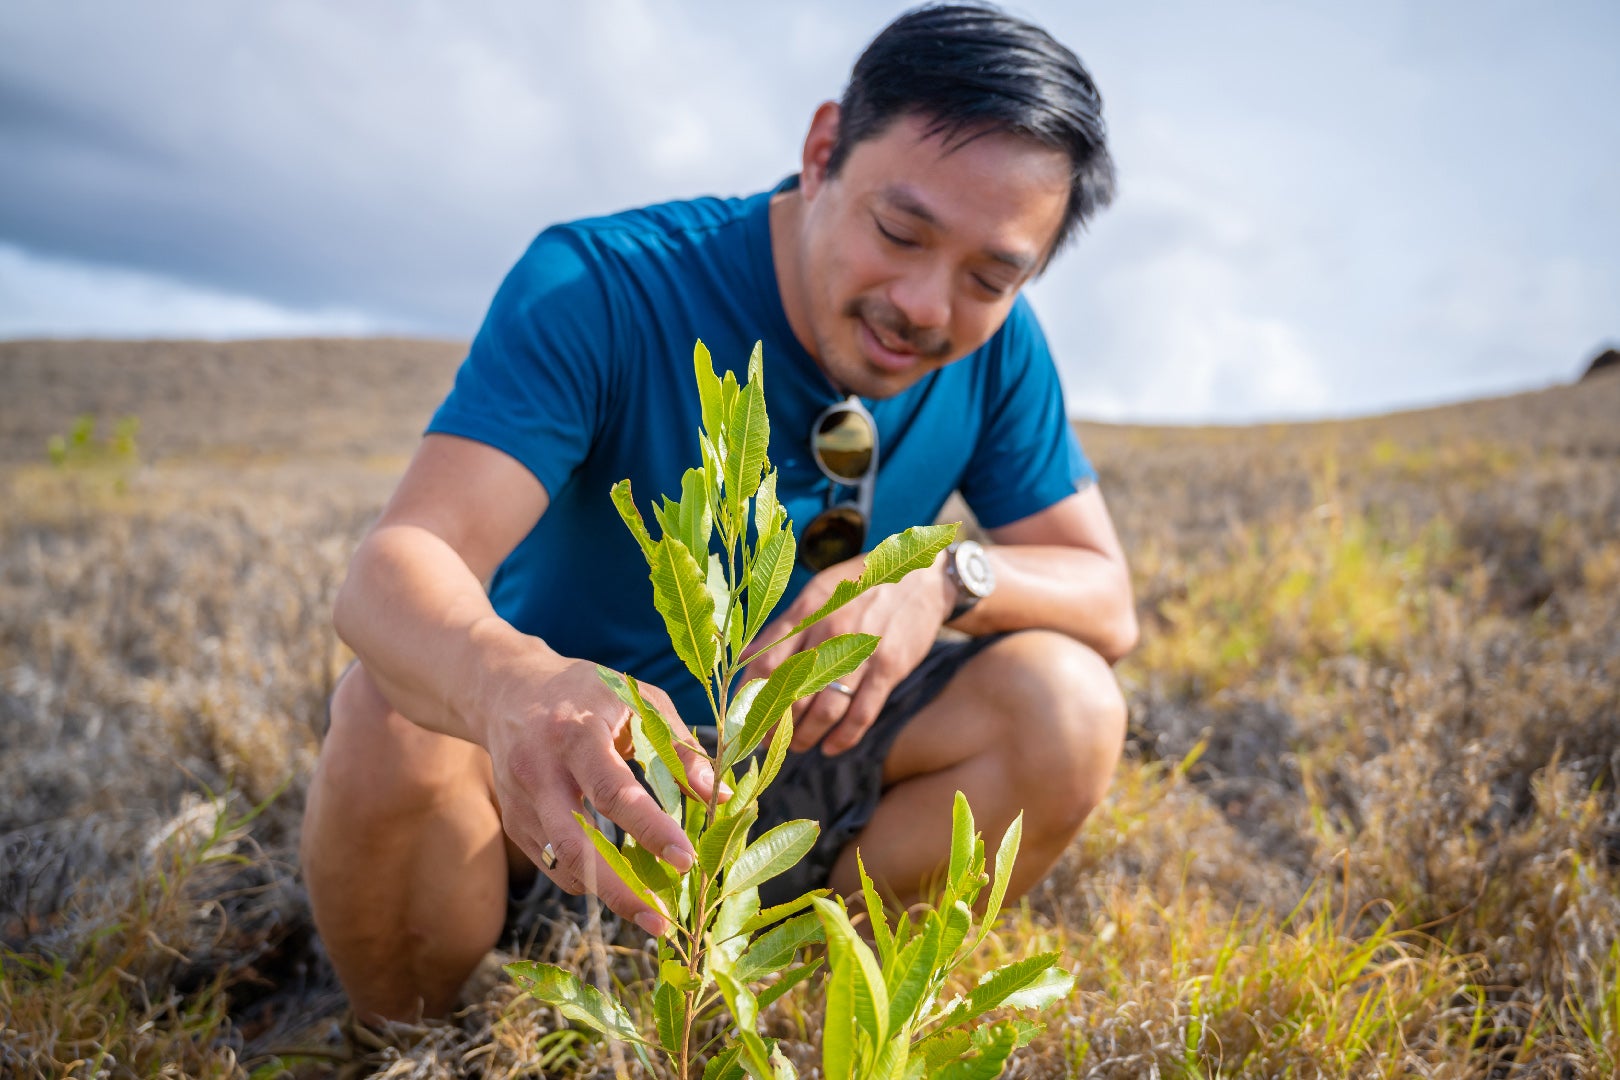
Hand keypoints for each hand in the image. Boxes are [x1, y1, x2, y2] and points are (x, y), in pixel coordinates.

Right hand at [477, 653, 721, 936]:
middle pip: (575, 843)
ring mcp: (520, 801)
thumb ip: (678, 746)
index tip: (686, 861)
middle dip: (619, 890)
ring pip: (561, 863)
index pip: (613, 790)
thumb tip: (720, 796)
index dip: (650, 829)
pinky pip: (552, 864)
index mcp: (576, 733)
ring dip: (606, 893)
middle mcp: (540, 770)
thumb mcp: (637, 700)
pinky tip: (617, 880)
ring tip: (650, 911)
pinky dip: (587, 878)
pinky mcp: (513, 821)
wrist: (508, 689)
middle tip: (662, 921)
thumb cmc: (587, 693)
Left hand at [741, 552, 952, 755]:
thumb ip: (783, 628)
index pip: (764, 663)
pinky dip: (843, 738)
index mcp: (806, 613)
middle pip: (791, 693)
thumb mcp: (818, 594)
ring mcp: (860, 651)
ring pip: (824, 710)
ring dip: (805, 736)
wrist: (922, 579)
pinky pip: (861, 714)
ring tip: (798, 746)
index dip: (748, 699)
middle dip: (775, 726)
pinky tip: (830, 748)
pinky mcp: (889, 668)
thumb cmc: (860, 587)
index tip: (742, 720)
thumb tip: (742, 658)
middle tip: (768, 742)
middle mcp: (829, 632)